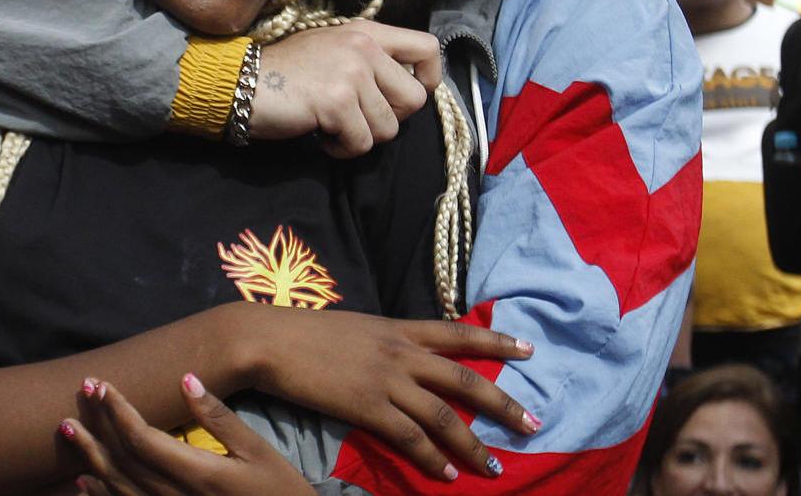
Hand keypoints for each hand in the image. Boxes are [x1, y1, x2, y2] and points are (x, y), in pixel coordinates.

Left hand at [62, 375, 316, 495]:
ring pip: (117, 487)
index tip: (102, 383)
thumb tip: (185, 377)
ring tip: (68, 429)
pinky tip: (84, 480)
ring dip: (90, 457)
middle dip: (97, 424)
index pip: (141, 438)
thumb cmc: (280, 490)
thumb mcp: (258, 451)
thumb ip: (218, 417)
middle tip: (80, 391)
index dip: (117, 409)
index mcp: (199, 475)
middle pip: (122, 460)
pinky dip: (101, 495)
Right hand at [228, 303, 536, 480]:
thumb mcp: (353, 327)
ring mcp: (385, 379)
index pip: (457, 333)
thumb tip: (397, 353)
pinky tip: (445, 474)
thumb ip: (381, 341)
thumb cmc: (301, 332)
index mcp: (397, 328)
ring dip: (472, 444)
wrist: (268, 339)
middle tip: (532, 423)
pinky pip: (409, 437)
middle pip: (464, 379)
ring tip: (492, 466)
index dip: (496, 340)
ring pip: (443, 415)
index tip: (529, 349)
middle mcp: (400, 352)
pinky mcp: (366, 406)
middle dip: (503, 403)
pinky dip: (431, 458)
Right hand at [249, 21, 442, 157]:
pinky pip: (361, 143)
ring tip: (332, 126)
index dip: (429, 78)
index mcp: (367, 32)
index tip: (403, 97)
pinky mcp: (336, 103)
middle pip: (414, 99)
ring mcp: (351, 74)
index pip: (427, 48)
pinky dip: (342, 149)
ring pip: (388, 128)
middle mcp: (364, 47)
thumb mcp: (333, 50)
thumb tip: (409, 89)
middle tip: (357, 117)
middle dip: (389, 118)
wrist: (241, 83)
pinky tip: (321, 135)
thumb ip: (370, 61)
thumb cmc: (286, 72)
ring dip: (361, 136)